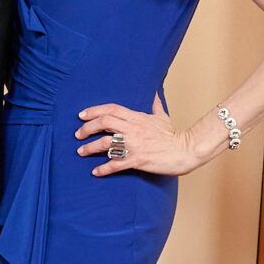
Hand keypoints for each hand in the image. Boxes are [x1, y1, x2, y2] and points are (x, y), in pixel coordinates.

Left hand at [75, 94, 198, 176]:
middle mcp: (133, 129)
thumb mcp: (162, 117)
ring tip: (81, 151)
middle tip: (78, 134)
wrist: (184, 151)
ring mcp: (135, 145)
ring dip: (90, 148)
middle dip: (87, 128)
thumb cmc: (173, 135)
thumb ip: (155, 104)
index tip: (81, 115)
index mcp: (137, 117)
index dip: (94, 111)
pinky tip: (96, 172)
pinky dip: (104, 169)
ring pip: (106, 143)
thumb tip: (155, 91)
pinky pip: (116, 164)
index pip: (111, 109)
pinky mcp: (138, 160)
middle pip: (104, 123)